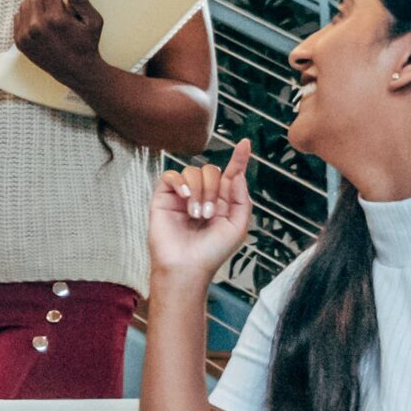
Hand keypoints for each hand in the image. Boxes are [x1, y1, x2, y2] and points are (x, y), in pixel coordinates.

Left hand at [13, 0, 105, 85]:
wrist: (76, 72)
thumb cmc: (87, 44)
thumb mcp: (93, 20)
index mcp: (55, 19)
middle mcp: (37, 26)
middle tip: (56, 5)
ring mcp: (26, 35)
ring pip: (24, 3)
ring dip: (35, 3)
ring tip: (48, 13)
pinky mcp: (20, 42)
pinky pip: (18, 16)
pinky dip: (28, 16)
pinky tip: (39, 22)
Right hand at [149, 139, 252, 285]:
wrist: (187, 266)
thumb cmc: (211, 252)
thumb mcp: (237, 227)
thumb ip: (241, 199)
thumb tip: (237, 175)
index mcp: (222, 201)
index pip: (231, 174)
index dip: (239, 158)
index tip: (246, 144)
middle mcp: (203, 195)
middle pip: (212, 170)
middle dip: (213, 189)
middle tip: (208, 214)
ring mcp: (183, 195)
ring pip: (193, 171)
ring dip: (198, 192)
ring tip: (195, 215)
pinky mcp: (164, 197)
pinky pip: (172, 176)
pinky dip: (180, 183)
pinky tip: (184, 199)